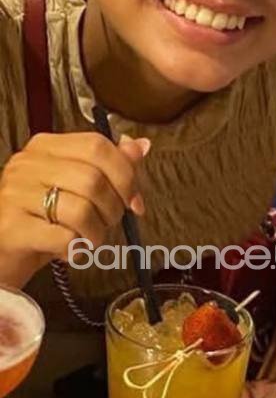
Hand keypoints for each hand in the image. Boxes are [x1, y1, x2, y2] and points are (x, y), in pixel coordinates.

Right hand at [0, 133, 147, 287]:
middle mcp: (27, 165)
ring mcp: (16, 195)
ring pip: (81, 210)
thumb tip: (140, 147)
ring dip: (95, 233)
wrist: (4, 251)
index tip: (134, 201)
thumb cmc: (43, 219)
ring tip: (86, 239)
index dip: (125, 175)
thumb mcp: (76, 189)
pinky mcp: (12, 227)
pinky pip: (64, 238)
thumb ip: (109, 166)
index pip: (97, 146)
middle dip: (112, 209)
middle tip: (106, 224)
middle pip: (93, 180)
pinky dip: (76, 249)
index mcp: (45, 147)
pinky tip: (68, 250)